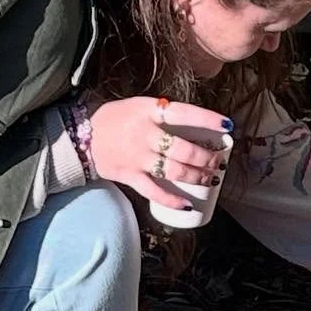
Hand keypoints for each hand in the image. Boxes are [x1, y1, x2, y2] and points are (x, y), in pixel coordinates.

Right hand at [88, 97, 231, 212]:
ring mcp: (137, 158)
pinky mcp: (129, 176)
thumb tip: (197, 124)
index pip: (184, 114)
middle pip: (183, 150)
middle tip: (217, 161)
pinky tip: (187, 204)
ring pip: (174, 171)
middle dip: (206, 158)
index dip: (207, 120)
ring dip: (196, 176)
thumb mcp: (140, 105)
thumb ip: (164, 114)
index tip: (227, 126)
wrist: (82, 136)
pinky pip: (153, 191)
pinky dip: (171, 200)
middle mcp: (145, 135)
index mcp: (150, 112)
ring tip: (209, 178)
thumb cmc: (116, 118)